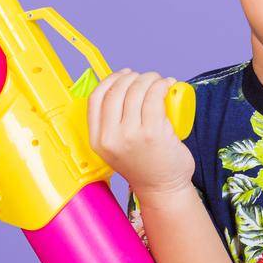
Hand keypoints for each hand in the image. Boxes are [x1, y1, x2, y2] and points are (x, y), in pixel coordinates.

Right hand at [87, 69, 193, 196]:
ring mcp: (131, 135)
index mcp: (98, 140)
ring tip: (160, 81)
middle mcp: (110, 137)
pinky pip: (154, 97)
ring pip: (136, 91)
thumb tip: (126, 87)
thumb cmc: (145, 164)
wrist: (162, 188)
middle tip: (147, 78)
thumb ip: (113, 124)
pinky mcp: (153, 133)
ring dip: (150, 78)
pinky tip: (167, 85)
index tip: (124, 75)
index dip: (110, 80)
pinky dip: (161, 85)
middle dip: (133, 77)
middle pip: (116, 91)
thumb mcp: (117, 147)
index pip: (95, 98)